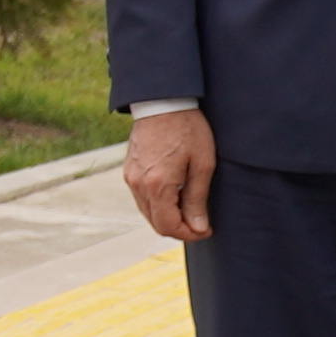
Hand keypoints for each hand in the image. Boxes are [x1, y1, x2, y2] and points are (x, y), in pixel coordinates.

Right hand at [125, 109, 216, 241]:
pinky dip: (158, 204)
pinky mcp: (129, 170)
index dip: (189, 234)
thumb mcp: (202, 164)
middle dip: (179, 228)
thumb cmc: (187, 128)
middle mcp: (138, 184)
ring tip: (190, 208)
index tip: (206, 230)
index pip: (168, 226)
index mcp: (157, 185)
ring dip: (168, 217)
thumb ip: (197, 199)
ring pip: (148, 212)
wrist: (163, 101)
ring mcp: (131, 177)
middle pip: (156, 223)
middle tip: (201, 223)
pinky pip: (142, 198)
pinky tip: (175, 194)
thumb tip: (198, 227)